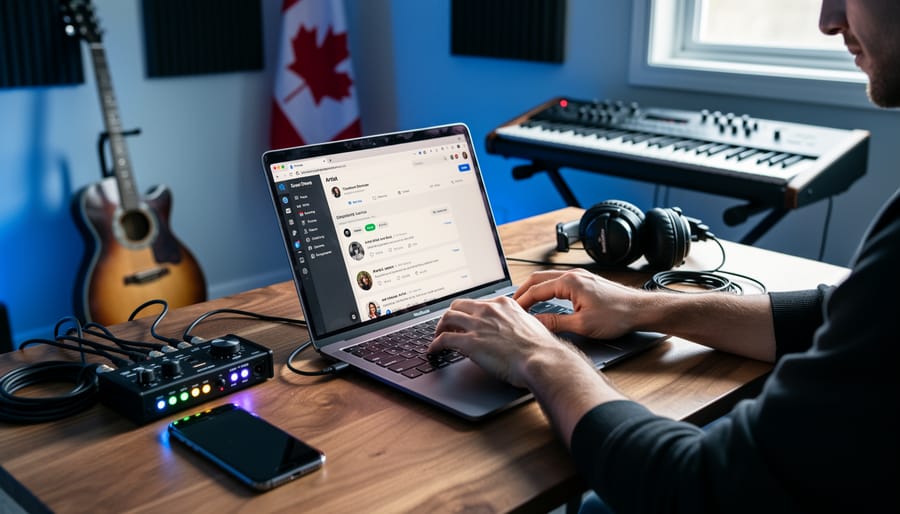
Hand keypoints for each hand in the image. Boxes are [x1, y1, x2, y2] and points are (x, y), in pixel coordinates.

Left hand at [430, 296, 591, 388]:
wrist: (542, 360)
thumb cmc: (541, 349)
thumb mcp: (530, 327)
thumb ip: (517, 324)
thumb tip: (514, 332)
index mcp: (504, 304)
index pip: (479, 303)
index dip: (470, 312)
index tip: (467, 320)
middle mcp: (489, 310)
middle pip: (459, 305)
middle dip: (451, 315)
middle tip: (448, 326)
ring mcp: (478, 325)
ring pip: (447, 317)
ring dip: (439, 327)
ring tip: (437, 337)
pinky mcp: (470, 342)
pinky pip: (444, 339)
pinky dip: (435, 345)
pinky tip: (433, 351)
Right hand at [513, 268, 644, 339]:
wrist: (640, 310)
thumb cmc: (617, 315)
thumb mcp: (582, 324)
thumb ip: (555, 323)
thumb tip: (535, 324)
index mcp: (570, 282)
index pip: (535, 290)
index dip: (521, 302)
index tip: (511, 313)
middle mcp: (573, 275)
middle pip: (538, 279)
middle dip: (522, 292)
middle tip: (511, 306)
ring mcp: (580, 277)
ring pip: (548, 279)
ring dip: (534, 289)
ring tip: (524, 302)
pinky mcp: (586, 282)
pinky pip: (558, 281)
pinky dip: (546, 289)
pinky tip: (545, 299)